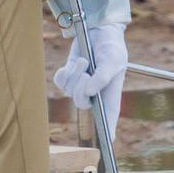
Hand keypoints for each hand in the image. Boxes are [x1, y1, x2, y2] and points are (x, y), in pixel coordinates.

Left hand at [54, 22, 126, 140]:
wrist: (98, 30)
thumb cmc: (111, 46)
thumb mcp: (113, 59)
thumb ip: (103, 77)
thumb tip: (89, 93)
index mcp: (110, 93)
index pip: (109, 117)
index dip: (108, 131)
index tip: (108, 142)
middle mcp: (95, 93)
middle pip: (82, 103)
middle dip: (80, 88)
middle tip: (86, 71)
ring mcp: (81, 85)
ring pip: (69, 91)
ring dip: (75, 74)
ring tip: (85, 60)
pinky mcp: (69, 76)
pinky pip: (60, 82)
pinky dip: (64, 72)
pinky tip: (73, 64)